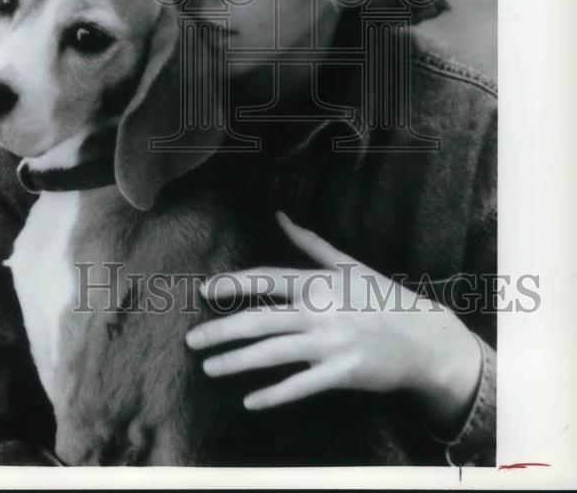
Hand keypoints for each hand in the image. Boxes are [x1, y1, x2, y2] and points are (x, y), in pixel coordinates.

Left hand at [185, 211, 481, 432]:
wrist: (424, 338)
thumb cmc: (383, 298)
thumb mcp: (347, 264)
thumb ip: (310, 243)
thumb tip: (280, 215)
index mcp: (317, 284)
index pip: (265, 280)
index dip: (232, 284)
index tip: (204, 291)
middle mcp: (318, 313)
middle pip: (259, 320)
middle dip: (221, 330)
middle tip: (192, 339)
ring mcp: (329, 345)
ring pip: (272, 354)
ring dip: (237, 362)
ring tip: (208, 367)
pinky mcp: (341, 374)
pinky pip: (299, 386)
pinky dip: (273, 395)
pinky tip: (249, 400)